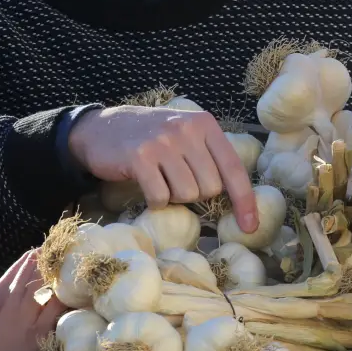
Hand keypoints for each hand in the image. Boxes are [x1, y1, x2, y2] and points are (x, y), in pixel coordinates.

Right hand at [69, 106, 257, 230]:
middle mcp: (186, 129)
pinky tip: (146, 183)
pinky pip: (161, 198)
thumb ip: (210, 156)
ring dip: (174, 196)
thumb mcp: (186, 135)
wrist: (101, 128)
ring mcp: (163, 142)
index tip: (250, 226)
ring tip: (160, 178)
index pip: (234, 167)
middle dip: (196, 193)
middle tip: (175, 178)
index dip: (245, 200)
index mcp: (205, 124)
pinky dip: (155, 200)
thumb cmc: (151, 137)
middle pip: (211, 187)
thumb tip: (240, 199)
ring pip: (187, 194)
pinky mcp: (140, 157)